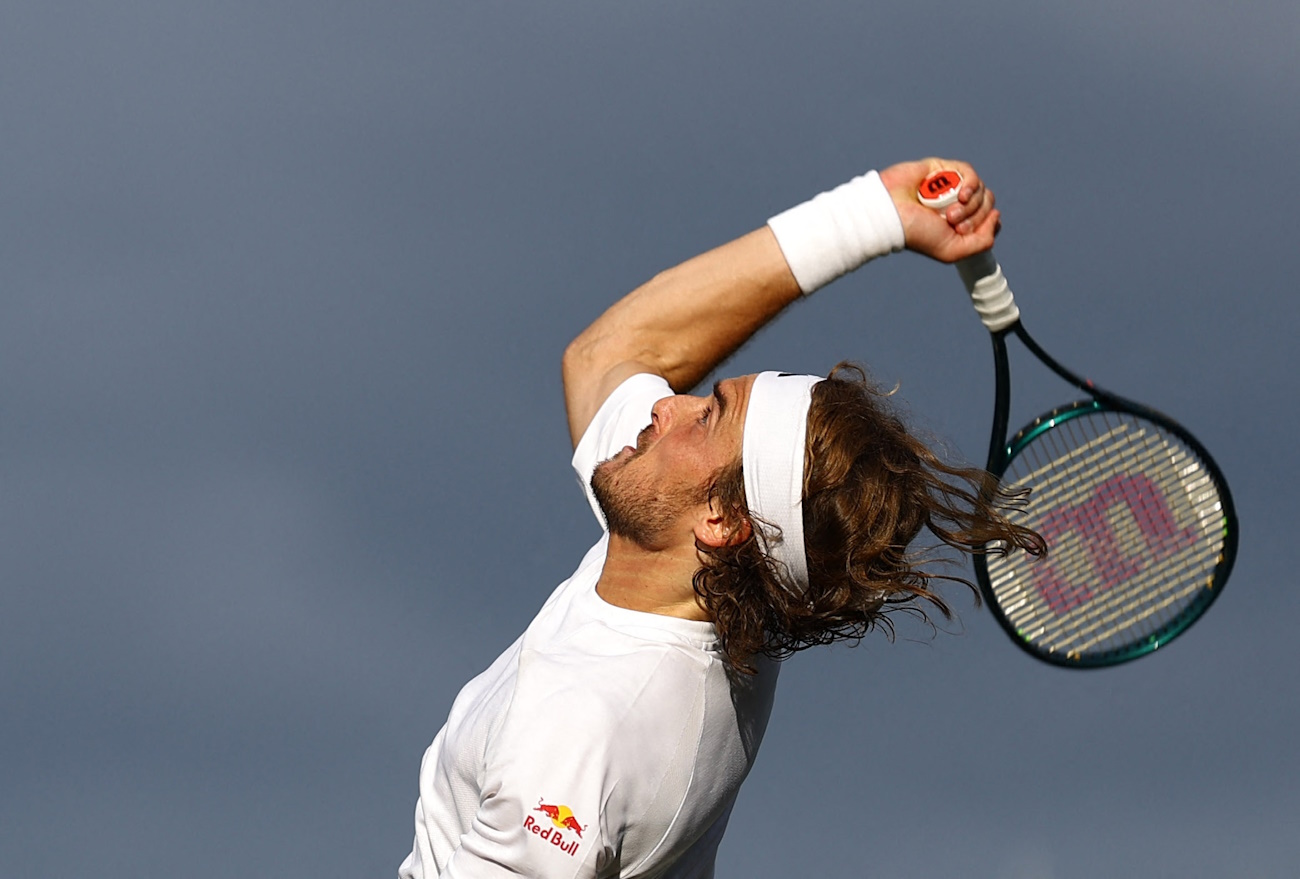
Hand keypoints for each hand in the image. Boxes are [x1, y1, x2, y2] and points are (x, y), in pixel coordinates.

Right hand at [878, 158, 999, 262]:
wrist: (891, 214)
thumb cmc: (917, 234)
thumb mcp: (953, 250)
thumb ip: (982, 242)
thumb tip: (997, 216)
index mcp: (959, 223)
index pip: (989, 218)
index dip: (986, 223)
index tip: (966, 231)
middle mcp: (956, 204)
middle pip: (987, 203)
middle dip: (975, 216)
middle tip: (952, 222)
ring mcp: (950, 186)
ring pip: (981, 189)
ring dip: (970, 204)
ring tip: (949, 212)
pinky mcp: (943, 168)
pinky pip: (969, 172)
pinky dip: (971, 184)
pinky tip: (961, 194)